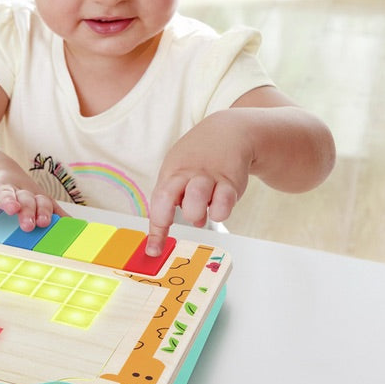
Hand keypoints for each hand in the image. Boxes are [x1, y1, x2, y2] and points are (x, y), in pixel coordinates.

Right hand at [0, 181, 61, 231]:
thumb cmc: (22, 195)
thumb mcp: (38, 202)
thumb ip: (53, 214)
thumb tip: (74, 229)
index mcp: (32, 196)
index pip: (41, 201)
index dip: (43, 210)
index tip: (43, 223)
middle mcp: (17, 191)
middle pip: (24, 197)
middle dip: (28, 209)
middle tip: (29, 224)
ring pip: (3, 193)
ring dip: (8, 200)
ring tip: (11, 207)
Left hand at [145, 111, 253, 255]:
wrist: (230, 132)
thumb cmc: (200, 157)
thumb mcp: (181, 171)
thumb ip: (181, 198)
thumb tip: (194, 222)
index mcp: (170, 174)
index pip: (157, 203)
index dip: (155, 230)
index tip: (153, 251)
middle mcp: (185, 176)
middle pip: (166, 198)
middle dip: (167, 217)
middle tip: (180, 216)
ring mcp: (207, 178)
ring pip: (195, 202)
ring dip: (197, 213)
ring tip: (204, 207)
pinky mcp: (230, 182)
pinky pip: (223, 205)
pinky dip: (220, 211)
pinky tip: (220, 203)